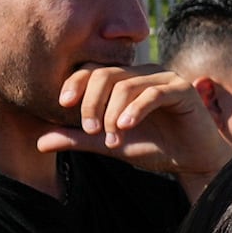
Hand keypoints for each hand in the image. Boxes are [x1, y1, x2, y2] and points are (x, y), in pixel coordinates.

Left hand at [43, 65, 231, 189]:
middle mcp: (143, 73)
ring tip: (112, 137)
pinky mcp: (182, 89)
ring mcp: (164, 78)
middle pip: (106, 74)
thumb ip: (77, 139)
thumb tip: (38, 143)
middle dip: (92, 102)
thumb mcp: (109, 144)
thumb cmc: (154, 148)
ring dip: (113, 113)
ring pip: (126, 85)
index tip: (62, 106)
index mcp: (125, 80)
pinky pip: (153, 93)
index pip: (93, 71)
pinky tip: (126, 127)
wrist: (193, 161)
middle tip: (90, 129)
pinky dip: (136, 110)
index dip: (75, 84)